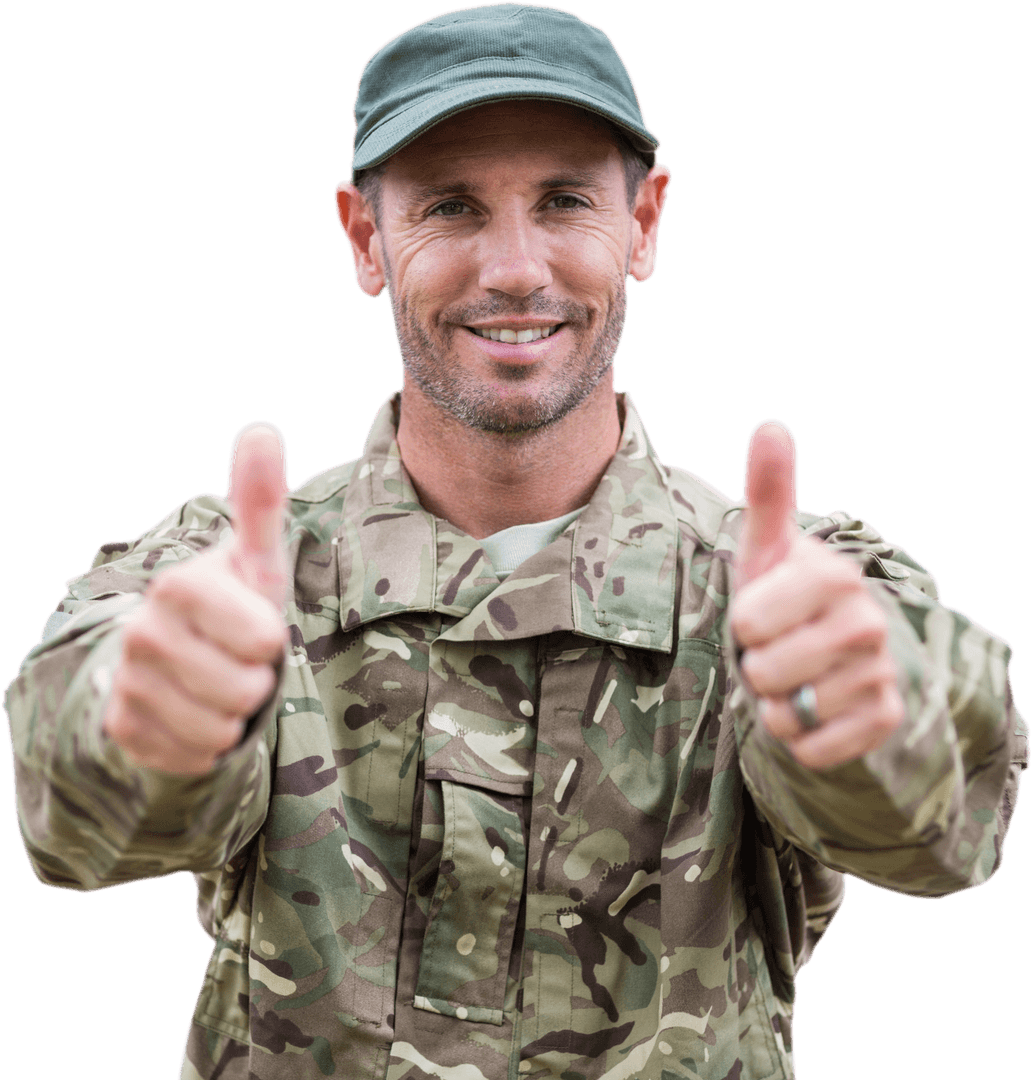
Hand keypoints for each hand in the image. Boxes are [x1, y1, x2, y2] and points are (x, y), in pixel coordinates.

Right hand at [102, 422, 288, 774]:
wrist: (182, 660)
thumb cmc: (234, 605)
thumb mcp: (257, 561)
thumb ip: (259, 503)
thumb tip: (261, 429)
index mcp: (178, 585)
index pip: (259, 636)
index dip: (271, 640)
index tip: (260, 630)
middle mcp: (140, 631)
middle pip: (243, 688)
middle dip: (258, 681)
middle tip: (241, 662)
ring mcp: (126, 682)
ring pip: (217, 727)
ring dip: (236, 715)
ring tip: (223, 686)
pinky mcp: (122, 729)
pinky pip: (192, 758)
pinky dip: (209, 745)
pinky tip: (198, 716)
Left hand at [729, 420, 903, 768]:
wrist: (827, 655)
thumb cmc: (783, 596)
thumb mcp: (767, 549)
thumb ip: (768, 493)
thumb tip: (771, 424)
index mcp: (835, 575)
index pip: (749, 622)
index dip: (741, 625)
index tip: (760, 612)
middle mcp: (869, 622)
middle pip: (763, 670)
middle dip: (754, 667)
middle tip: (776, 649)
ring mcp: (882, 673)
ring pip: (787, 712)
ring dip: (774, 704)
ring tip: (792, 678)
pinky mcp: (886, 719)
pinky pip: (814, 748)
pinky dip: (798, 738)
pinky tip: (811, 710)